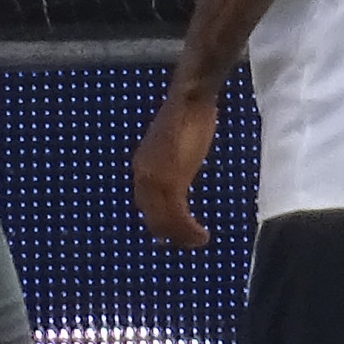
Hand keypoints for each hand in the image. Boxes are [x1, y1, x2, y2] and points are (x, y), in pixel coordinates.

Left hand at [132, 84, 220, 245]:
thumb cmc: (186, 118)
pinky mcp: (172, 180)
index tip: (173, 233)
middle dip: (171, 234)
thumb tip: (178, 179)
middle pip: (153, 217)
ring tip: (198, 241)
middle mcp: (143, 177)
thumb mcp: (174, 148)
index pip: (146, 205)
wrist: (189, 100)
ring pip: (165, 220)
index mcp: (141, 168)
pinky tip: (201, 234)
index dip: (160, 222)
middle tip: (189, 242)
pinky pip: (178, 215)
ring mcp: (156, 180)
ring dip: (182, 236)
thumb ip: (172, 166)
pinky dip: (189, 230)